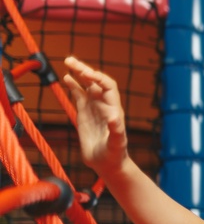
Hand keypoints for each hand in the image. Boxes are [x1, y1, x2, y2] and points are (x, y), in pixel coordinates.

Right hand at [63, 57, 128, 174]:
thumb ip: (116, 130)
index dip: (98, 78)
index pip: (108, 86)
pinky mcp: (85, 114)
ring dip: (78, 73)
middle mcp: (104, 105)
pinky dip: (73, 85)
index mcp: (113, 109)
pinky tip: (66, 77)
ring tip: (67, 62)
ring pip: (86, 86)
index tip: (85, 73)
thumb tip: (114, 117)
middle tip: (69, 60)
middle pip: (95, 81)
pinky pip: (79, 95)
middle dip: (84, 70)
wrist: (108, 164)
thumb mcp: (117, 143)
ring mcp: (94, 108)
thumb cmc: (115, 155)